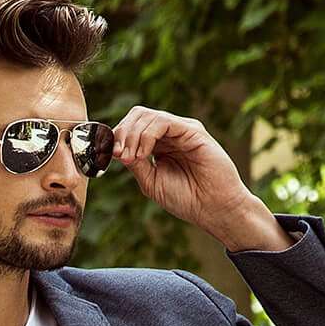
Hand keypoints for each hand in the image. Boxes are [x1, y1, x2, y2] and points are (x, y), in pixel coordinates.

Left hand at [107, 105, 262, 245]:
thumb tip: (115, 148)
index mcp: (161, 145)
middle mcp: (172, 134)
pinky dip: (147, 135)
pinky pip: (163, 122)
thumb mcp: (151, 182)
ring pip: (147, 116)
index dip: (117, 137)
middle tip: (120, 155)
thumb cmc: (188, 200)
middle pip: (137, 115)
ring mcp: (183, 130)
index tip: (109, 154)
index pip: (132, 127)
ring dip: (133, 136)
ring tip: (133, 158)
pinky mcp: (193, 131)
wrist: (215, 210)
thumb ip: (135, 163)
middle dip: (122, 133)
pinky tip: (144, 153)